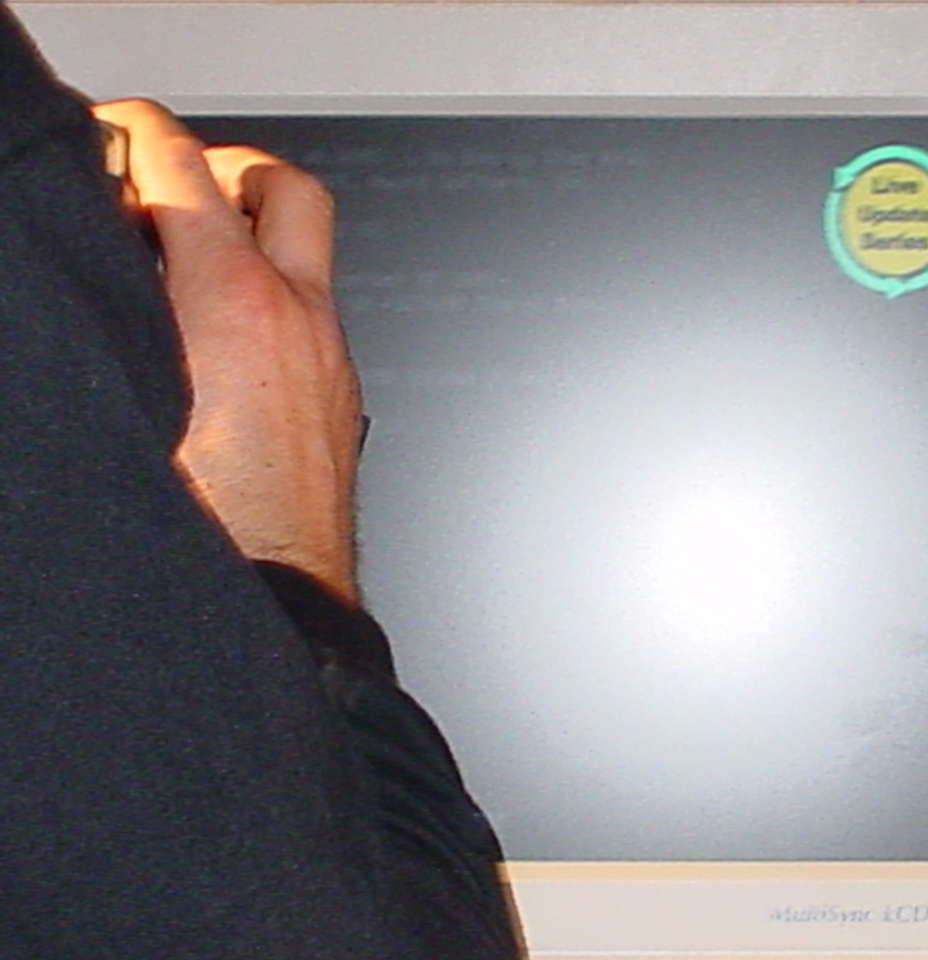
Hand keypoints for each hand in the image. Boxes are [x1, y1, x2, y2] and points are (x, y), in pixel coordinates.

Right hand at [92, 100, 361, 603]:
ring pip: (310, 255)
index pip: (181, 169)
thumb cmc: (208, 530)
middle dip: (227, 168)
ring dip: (257, 235)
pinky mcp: (341, 400)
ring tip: (193, 257)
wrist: (281, 603)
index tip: (114, 130)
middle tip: (176, 185)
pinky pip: (314, 313)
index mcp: (232, 305)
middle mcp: (299, 320)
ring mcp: (330, 359)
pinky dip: (274, 295)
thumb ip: (112, 315)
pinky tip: (225, 335)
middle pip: (285, 190)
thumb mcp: (123, 399)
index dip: (138, 132)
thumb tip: (99, 276)